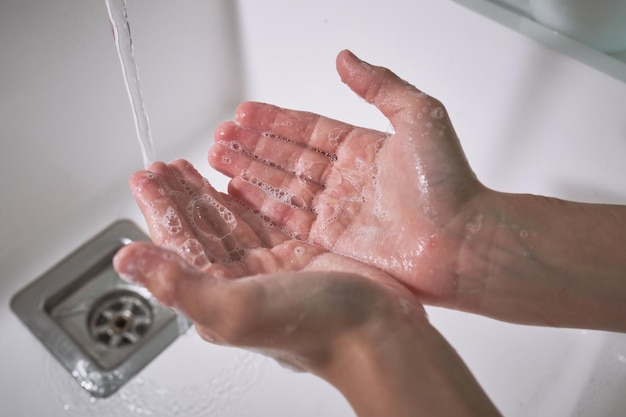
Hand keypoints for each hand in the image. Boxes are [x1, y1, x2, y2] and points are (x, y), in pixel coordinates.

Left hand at [113, 159, 421, 370]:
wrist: (376, 331)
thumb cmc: (313, 327)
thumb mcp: (234, 306)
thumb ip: (178, 283)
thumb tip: (126, 261)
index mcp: (218, 296)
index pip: (176, 247)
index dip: (158, 211)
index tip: (143, 179)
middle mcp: (241, 282)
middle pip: (200, 231)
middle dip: (179, 197)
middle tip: (162, 168)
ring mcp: (270, 267)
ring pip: (229, 223)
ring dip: (206, 195)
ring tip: (187, 168)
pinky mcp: (298, 254)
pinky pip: (263, 220)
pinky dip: (246, 200)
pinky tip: (234, 184)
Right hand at [209, 50, 486, 305]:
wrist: (461, 243)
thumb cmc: (450, 183)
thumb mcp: (419, 115)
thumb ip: (380, 85)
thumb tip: (345, 57)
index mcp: (363, 148)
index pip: (308, 130)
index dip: (275, 120)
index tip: (245, 112)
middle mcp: (346, 179)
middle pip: (288, 157)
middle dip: (252, 145)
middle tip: (220, 135)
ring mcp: (337, 210)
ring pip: (282, 184)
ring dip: (249, 171)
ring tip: (217, 157)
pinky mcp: (332, 240)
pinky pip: (288, 217)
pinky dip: (262, 204)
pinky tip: (238, 191)